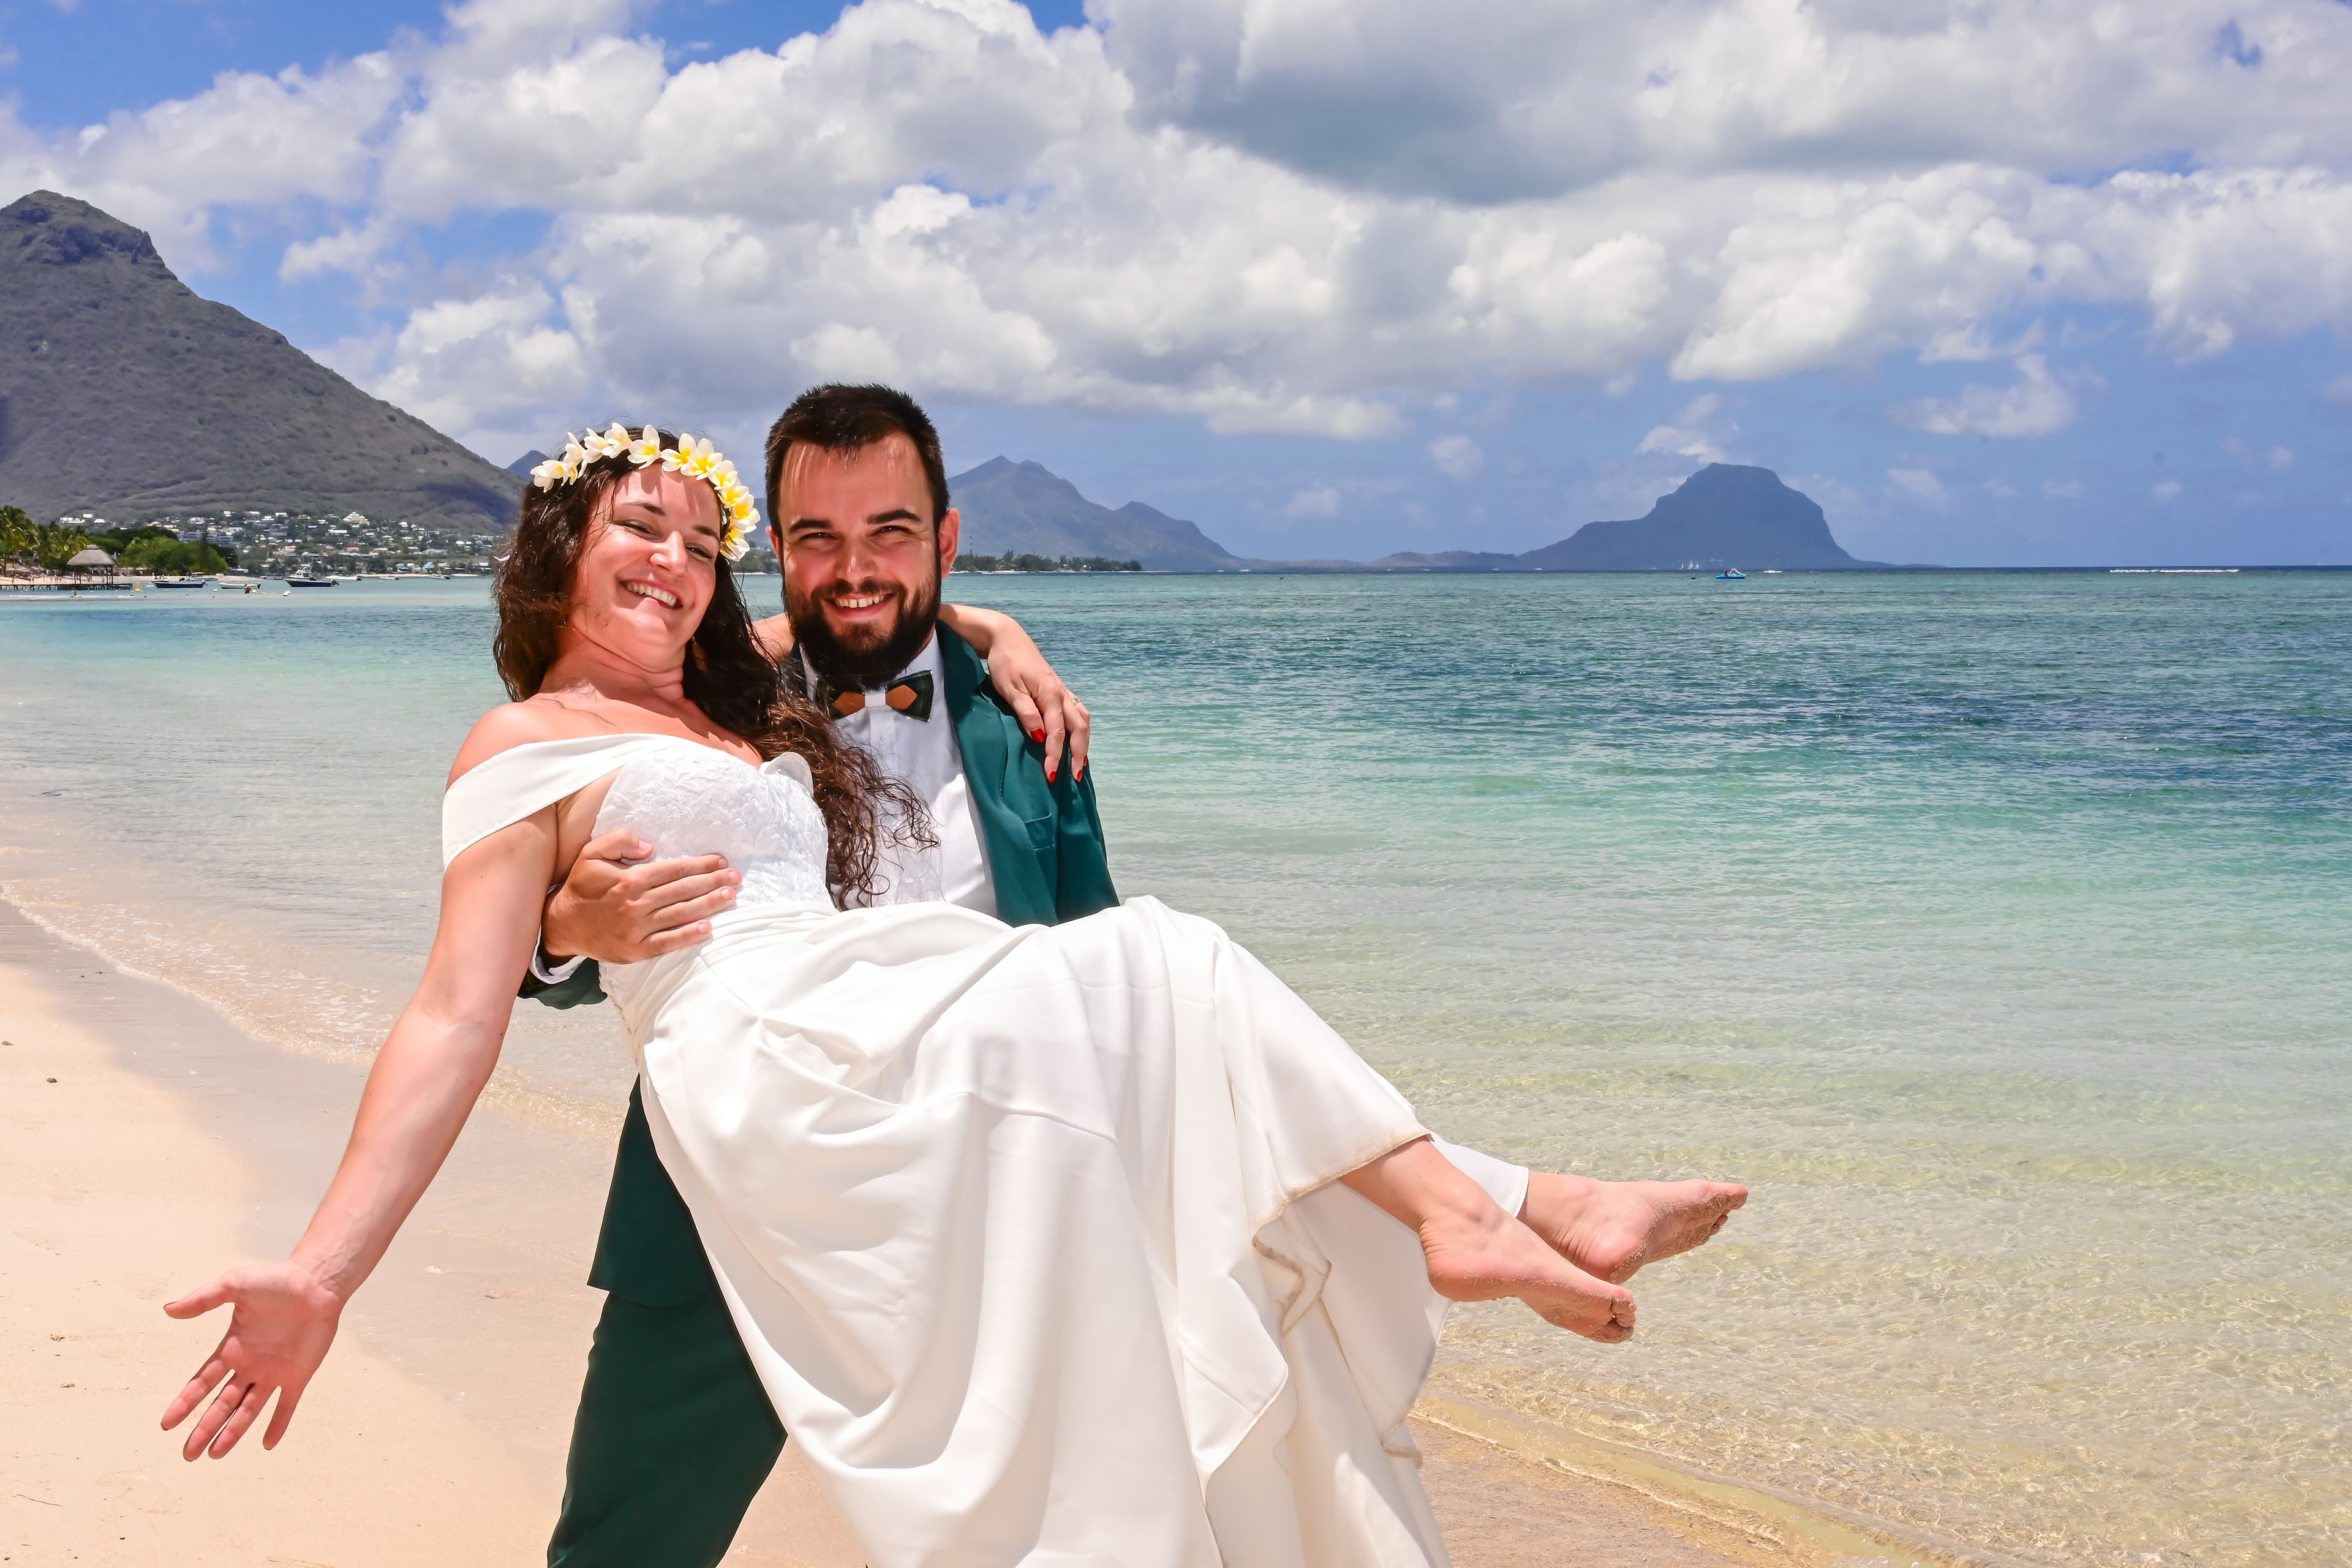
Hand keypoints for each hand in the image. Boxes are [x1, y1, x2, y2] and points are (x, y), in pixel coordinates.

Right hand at [160, 1262, 343, 1458]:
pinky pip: (287, 1405)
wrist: (318, 1282)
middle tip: (188, 1455)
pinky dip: (278, 1424)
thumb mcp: (235, 1285)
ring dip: (232, 1432)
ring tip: (214, 1455)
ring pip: (248, 1410)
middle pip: (222, 1404)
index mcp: (232, 1348)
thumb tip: (168, 1310)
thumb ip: (203, 1299)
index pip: (202, 1382)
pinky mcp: (299, 1375)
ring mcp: (274, 1372)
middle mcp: (249, 1365)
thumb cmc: (276, 1280)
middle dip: (204, 1429)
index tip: (167, 1424)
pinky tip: (267, 1445)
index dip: (185, 1403)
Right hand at [543, 831, 740, 963]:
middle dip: (712, 882)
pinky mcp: (635, 950)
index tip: (720, 861)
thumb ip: (619, 840)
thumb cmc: (581, 886)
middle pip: (682, 890)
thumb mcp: (591, 854)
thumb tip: (649, 846)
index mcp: (629, 880)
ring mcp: (636, 929)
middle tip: (736, 877)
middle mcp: (635, 904)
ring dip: (709, 905)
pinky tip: (708, 928)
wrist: (562, 925)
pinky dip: (688, 936)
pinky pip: (667, 942)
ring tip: (731, 896)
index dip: (699, 865)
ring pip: (680, 914)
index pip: (673, 869)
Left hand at [982, 636, 1091, 783]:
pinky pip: (1078, 714)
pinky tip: (1078, 741)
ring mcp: (1064, 692)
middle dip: (1079, 755)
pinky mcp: (1060, 691)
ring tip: (1081, 764)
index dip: (1055, 755)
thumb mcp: (1010, 688)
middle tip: (1076, 778)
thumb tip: (1040, 737)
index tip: (1050, 775)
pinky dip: (1081, 731)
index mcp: (1051, 695)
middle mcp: (1063, 694)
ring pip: (1083, 721)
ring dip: (1084, 744)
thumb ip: (1026, 713)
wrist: (1007, 638)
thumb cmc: (1005, 663)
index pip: (1057, 732)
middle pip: (1079, 729)